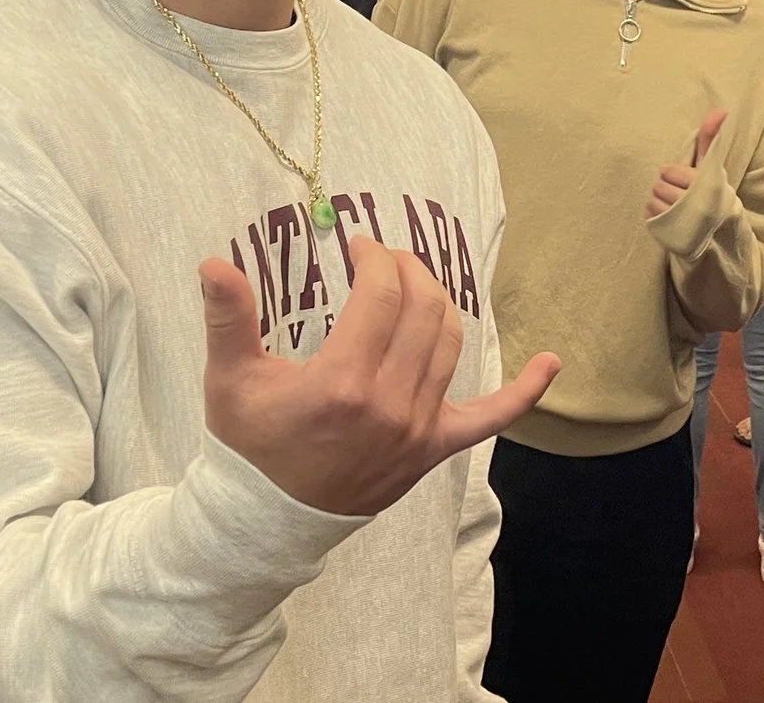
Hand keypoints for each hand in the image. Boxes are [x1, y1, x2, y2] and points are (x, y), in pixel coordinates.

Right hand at [199, 238, 558, 516]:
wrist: (268, 520)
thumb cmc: (250, 444)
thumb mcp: (230, 379)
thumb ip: (228, 319)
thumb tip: (212, 263)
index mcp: (342, 382)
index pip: (382, 293)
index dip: (374, 256)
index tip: (357, 243)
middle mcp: (390, 405)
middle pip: (424, 308)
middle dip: (407, 269)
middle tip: (382, 259)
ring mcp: (418, 430)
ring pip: (450, 342)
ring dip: (437, 301)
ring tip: (410, 286)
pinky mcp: (434, 450)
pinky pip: (491, 418)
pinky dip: (525, 392)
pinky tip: (550, 363)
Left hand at [647, 109, 726, 218]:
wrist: (719, 227)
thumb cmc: (711, 189)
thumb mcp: (711, 164)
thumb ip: (710, 137)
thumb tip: (720, 110)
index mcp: (704, 185)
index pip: (668, 172)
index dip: (673, 173)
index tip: (684, 178)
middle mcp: (695, 207)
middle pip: (659, 187)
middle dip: (666, 186)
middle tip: (678, 190)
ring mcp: (683, 224)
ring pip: (653, 201)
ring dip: (659, 200)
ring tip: (674, 203)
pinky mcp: (672, 235)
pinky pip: (649, 216)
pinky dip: (654, 214)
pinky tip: (667, 215)